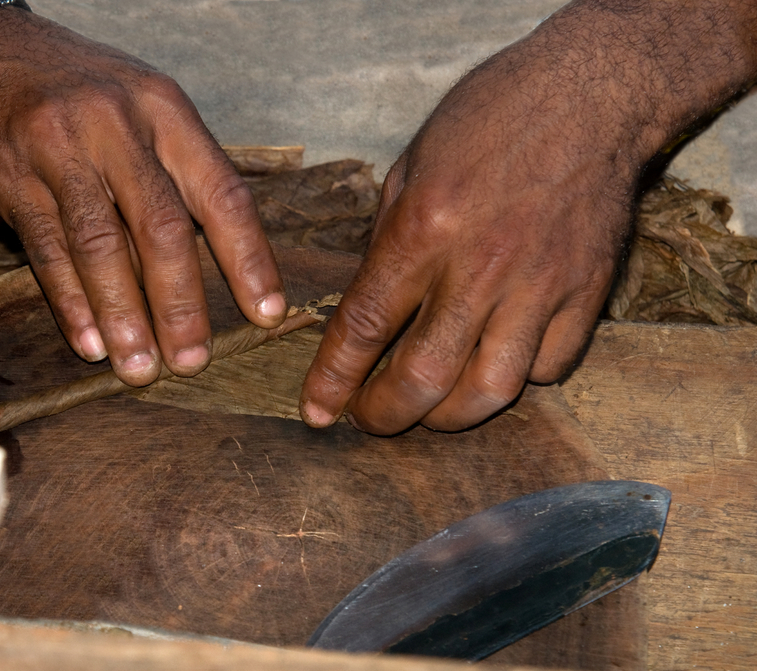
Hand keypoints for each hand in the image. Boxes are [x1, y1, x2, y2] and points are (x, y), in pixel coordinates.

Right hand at [0, 9, 286, 384]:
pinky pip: (47, 250)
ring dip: (123, 316)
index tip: (266, 314)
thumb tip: (222, 263)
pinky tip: (89, 342)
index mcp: (164, 110)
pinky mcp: (10, 176)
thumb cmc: (80, 91)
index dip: (248, 259)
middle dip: (180, 304)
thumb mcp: (141, 107)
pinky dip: (71, 303)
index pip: (221, 193)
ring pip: (100, 247)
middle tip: (192, 361)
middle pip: (161, 227)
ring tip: (139, 367)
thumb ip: (178, 173)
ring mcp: (58, 149)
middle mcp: (116, 126)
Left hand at [300, 0, 756, 433]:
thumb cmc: (491, 118)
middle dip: (385, 414)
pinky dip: (516, 380)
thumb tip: (369, 307)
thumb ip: (388, 241)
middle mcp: (481, 266)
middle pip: (425, 375)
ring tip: (428, 411)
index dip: (334, 378)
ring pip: (491, 390)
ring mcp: (540, 285)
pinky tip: (494, 366)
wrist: (592, 94)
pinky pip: (548, 368)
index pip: (366, 325)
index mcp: (425, 228)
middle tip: (369, 419)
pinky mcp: (587, 293)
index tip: (316, 410)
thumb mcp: (412, 166)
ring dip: (449, 416)